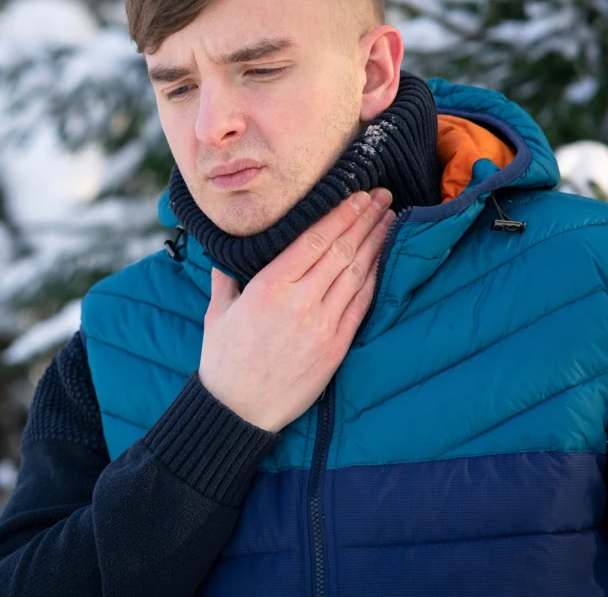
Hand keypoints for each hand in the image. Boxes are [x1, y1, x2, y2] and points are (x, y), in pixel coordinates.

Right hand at [198, 188, 394, 431]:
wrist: (239, 412)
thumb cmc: (223, 361)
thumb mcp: (218, 313)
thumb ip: (226, 277)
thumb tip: (226, 253)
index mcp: (268, 288)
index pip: (314, 240)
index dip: (340, 214)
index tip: (357, 195)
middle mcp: (300, 303)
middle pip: (342, 251)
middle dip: (366, 219)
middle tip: (383, 195)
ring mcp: (322, 326)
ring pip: (357, 274)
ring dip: (377, 243)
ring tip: (390, 218)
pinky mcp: (336, 347)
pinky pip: (361, 305)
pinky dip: (375, 278)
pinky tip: (384, 259)